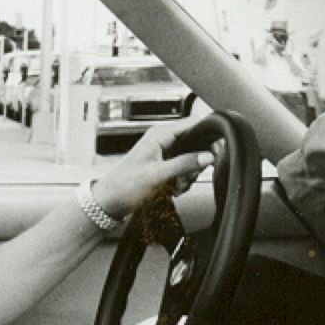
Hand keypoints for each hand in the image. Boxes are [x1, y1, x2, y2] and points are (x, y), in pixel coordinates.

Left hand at [90, 116, 215, 220]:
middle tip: (189, 176)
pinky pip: (185, 169)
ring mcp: (165, 153)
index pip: (193, 123)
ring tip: (178, 185)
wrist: (110, 201)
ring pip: (192, 158)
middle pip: (196, 143)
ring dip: (190, 174)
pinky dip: (184, 180)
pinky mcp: (165, 165)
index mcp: (160, 134)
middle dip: (197, 162)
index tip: (213, 152)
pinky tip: (175, 188)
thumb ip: (184, 164)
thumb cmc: (125, 185)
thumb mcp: (157, 175)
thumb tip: (208, 156)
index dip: (207, 135)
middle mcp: (164, 140)